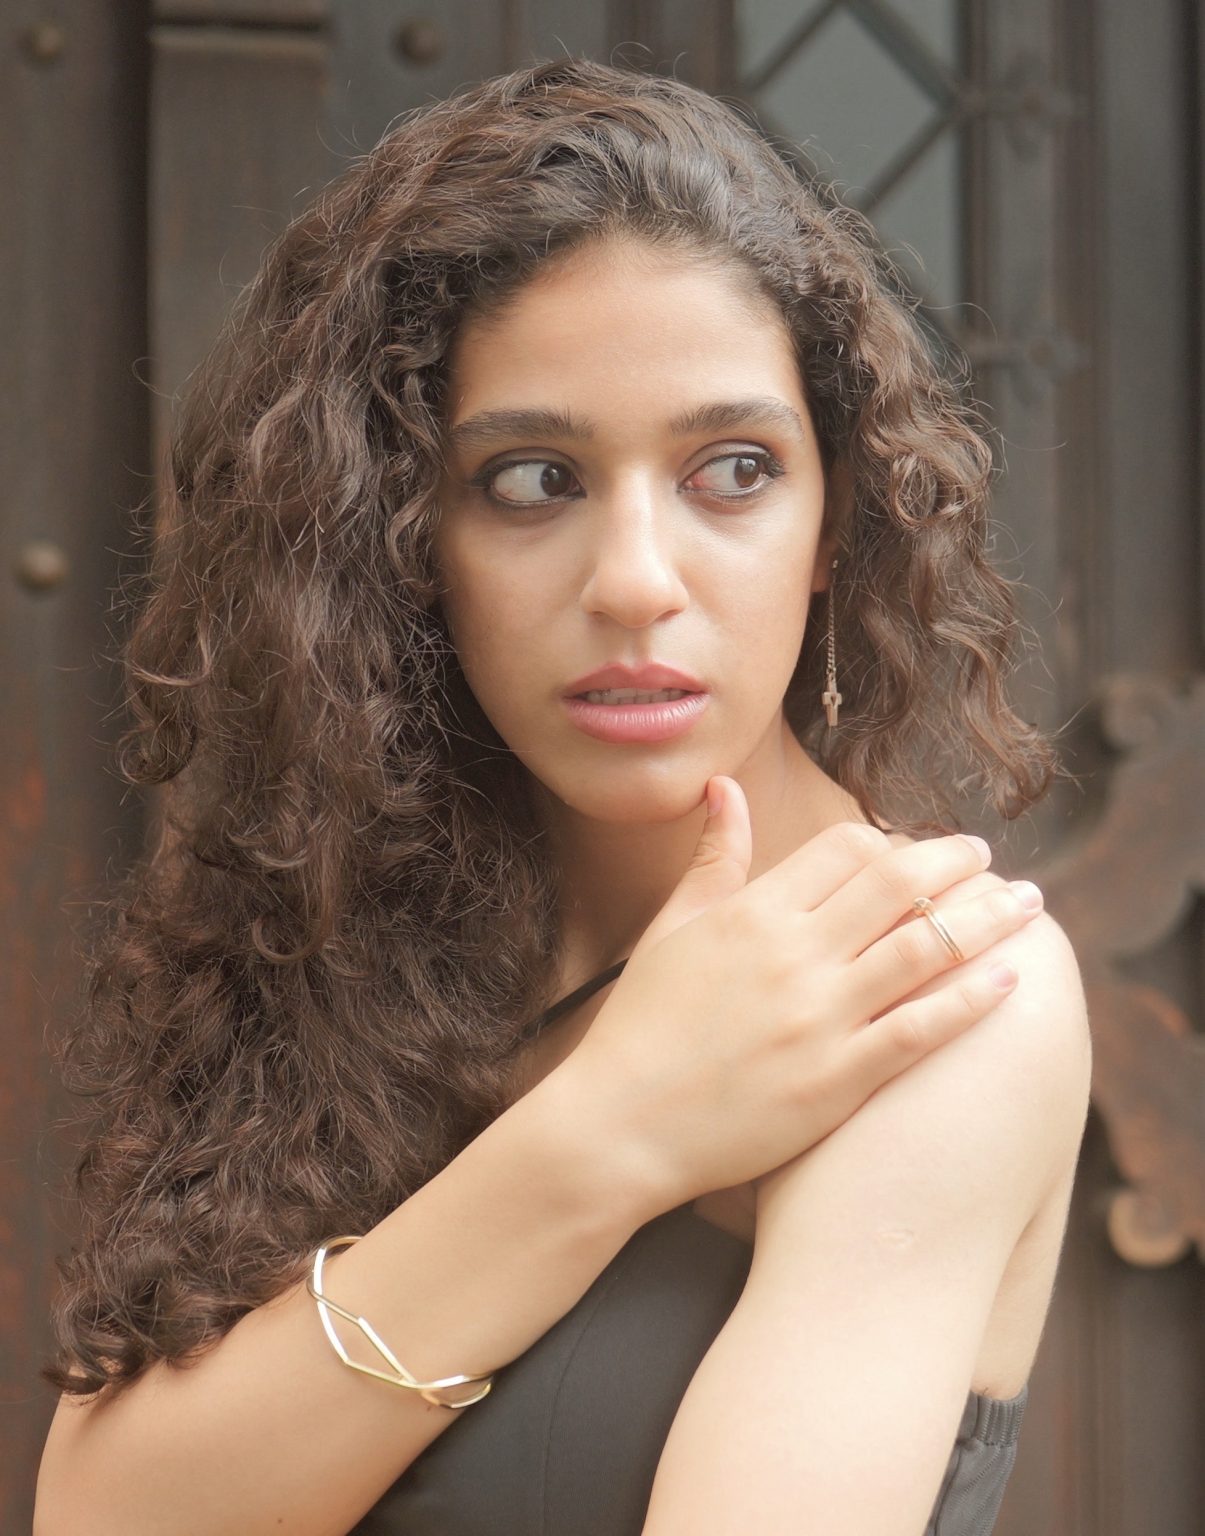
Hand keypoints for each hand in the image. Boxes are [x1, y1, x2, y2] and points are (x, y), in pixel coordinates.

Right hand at [561, 776, 1043, 1209]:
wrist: (621, 1126)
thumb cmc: (642, 1026)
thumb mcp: (671, 929)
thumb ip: (712, 857)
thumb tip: (724, 786)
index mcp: (753, 913)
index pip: (846, 848)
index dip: (891, 841)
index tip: (917, 848)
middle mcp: (794, 955)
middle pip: (899, 885)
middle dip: (956, 862)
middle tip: (989, 857)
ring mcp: (819, 1017)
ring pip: (926, 947)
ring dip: (988, 918)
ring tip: (1027, 902)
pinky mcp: (837, 1079)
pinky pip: (920, 1027)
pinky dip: (971, 998)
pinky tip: (1009, 978)